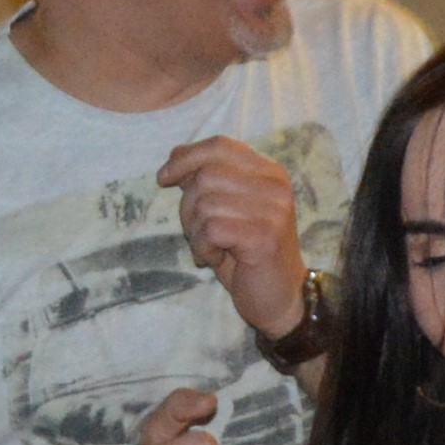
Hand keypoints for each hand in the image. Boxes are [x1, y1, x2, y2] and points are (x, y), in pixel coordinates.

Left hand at [157, 136, 313, 346]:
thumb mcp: (227, 211)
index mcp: (269, 172)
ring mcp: (273, 210)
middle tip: (200, 233)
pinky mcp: (264, 236)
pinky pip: (211, 229)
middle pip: (206, 175)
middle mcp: (275, 185)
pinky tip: (216, 259)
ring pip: (205, 203)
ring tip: (212, 248)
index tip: (164, 178)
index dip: (186, 157)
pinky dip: (203, 247)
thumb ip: (209, 183)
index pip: (220, 146)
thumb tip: (176, 156)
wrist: (280, 298)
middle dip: (188, 206)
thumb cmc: (248, 256)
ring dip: (195, 232)